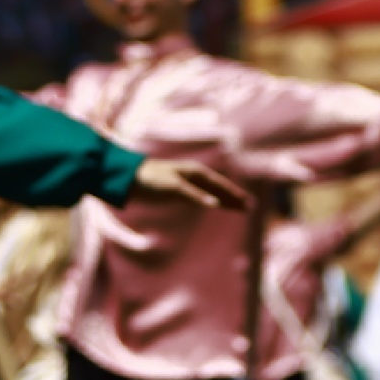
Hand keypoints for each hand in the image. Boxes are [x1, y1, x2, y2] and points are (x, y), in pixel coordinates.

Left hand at [133, 158, 249, 208]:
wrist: (130, 178)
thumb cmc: (151, 180)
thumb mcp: (173, 188)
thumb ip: (194, 196)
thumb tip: (214, 204)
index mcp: (196, 172)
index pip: (220, 185)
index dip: (234, 194)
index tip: (247, 203)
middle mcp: (195, 175)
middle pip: (219, 188)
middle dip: (234, 197)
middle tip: (249, 207)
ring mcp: (188, 182)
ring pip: (212, 192)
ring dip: (226, 199)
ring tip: (239, 207)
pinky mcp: (181, 191)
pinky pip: (203, 196)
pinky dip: (214, 201)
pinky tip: (217, 205)